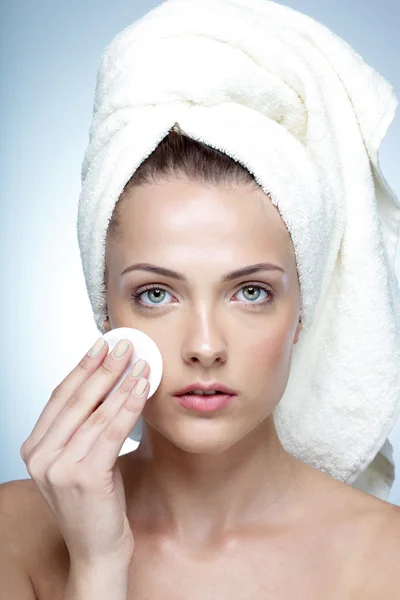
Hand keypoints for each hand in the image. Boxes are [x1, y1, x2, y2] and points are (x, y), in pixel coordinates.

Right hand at [20, 338, 149, 568]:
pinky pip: (110, 432)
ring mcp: (58, 468)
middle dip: (103, 368)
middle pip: (76, 400)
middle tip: (124, 346)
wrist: (98, 551)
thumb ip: (87, 426)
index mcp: (35, 448)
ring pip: (96, 413)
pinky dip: (128, 406)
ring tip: (140, 363)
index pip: (59, 397)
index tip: (100, 346)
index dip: (82, 368)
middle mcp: (40, 457)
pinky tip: (142, 389)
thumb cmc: (95, 503)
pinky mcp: (83, 478)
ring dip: (121, 383)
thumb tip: (112, 382)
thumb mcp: (84, 458)